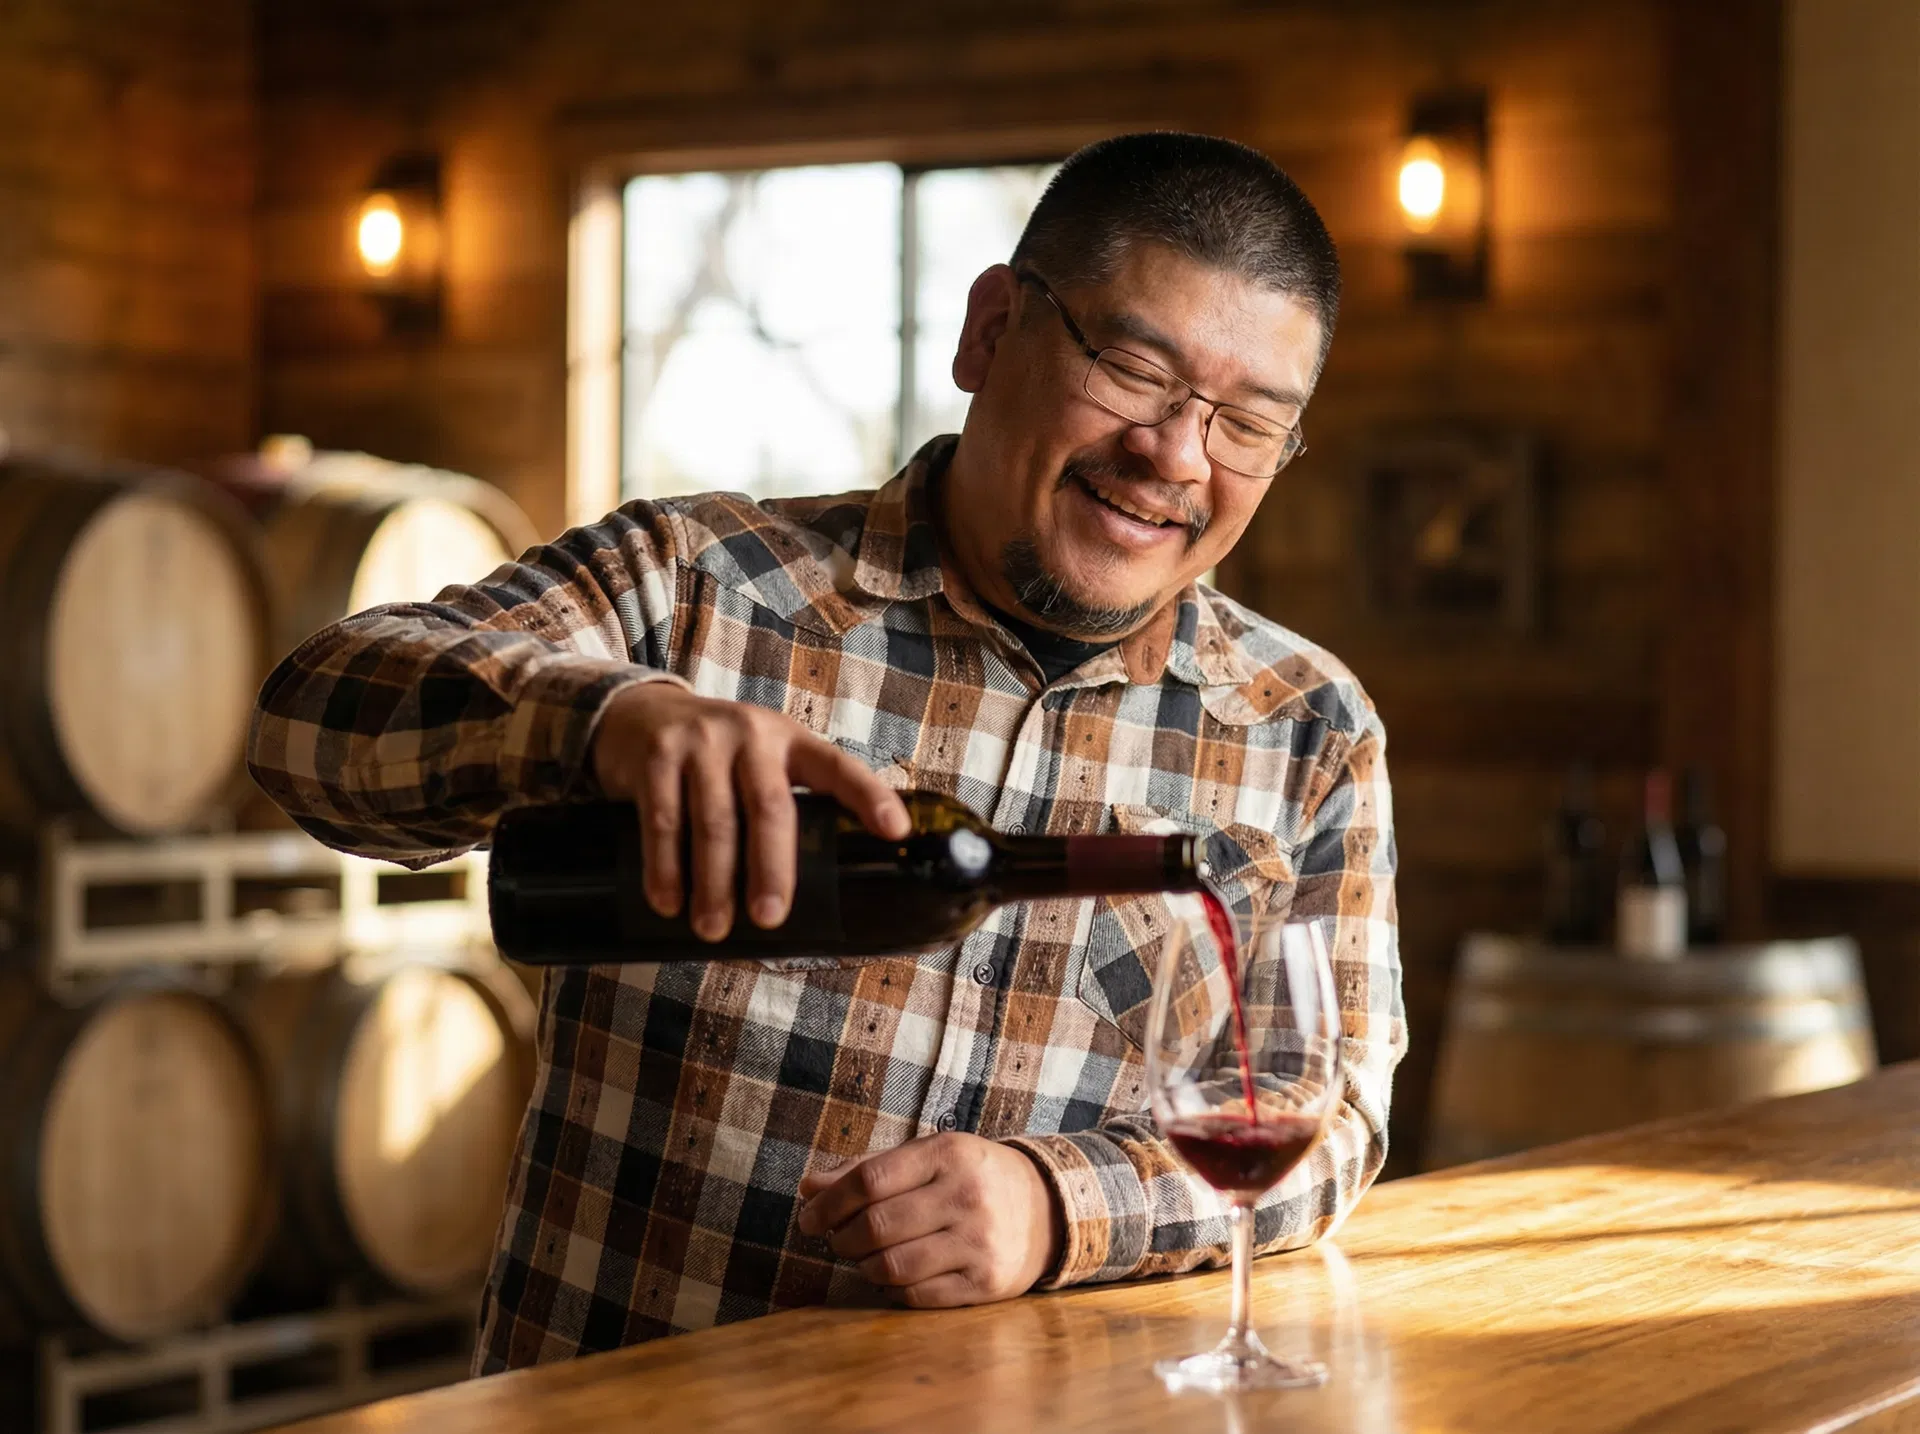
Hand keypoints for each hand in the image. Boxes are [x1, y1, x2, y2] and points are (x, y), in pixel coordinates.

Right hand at [591, 682, 909, 940]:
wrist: (639, 714)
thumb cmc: (716, 756)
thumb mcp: (760, 761)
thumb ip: (785, 803)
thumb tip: (818, 892)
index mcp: (791, 741)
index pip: (838, 767)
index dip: (870, 797)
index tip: (896, 832)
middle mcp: (752, 734)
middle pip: (770, 807)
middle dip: (772, 868)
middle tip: (770, 919)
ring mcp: (702, 742)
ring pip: (714, 821)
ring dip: (714, 882)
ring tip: (713, 929)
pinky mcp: (657, 756)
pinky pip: (663, 820)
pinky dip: (665, 867)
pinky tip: (668, 902)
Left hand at [795, 1133, 1063, 1307]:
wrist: (1046, 1209)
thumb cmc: (970, 1178)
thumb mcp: (928, 1158)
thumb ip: (867, 1169)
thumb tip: (808, 1187)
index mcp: (948, 1154)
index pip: (869, 1179)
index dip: (828, 1202)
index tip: (807, 1216)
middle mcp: (967, 1196)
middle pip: (875, 1226)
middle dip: (840, 1237)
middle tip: (834, 1239)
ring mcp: (980, 1242)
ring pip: (892, 1266)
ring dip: (863, 1266)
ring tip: (865, 1257)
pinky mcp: (986, 1283)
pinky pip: (916, 1295)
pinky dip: (893, 1289)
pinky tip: (895, 1275)